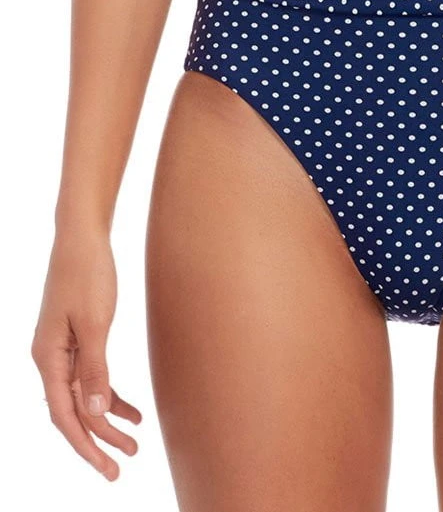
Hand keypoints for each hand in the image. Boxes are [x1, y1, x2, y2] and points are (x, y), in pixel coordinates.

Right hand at [30, 227, 141, 481]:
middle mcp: (50, 358)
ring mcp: (63, 349)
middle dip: (99, 440)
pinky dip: (109, 395)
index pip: (64, 415)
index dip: (85, 445)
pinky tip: (132, 410)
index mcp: (47, 357)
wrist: (83, 235)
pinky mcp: (77, 338)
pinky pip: (91, 377)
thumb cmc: (87, 273)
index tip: (107, 468)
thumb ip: (95, 369)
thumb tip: (96, 414)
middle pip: (73, 411)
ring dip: (107, 420)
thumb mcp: (95, 322)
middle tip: (126, 462)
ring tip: (135, 441)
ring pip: (83, 396)